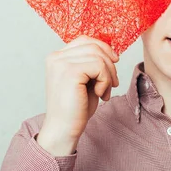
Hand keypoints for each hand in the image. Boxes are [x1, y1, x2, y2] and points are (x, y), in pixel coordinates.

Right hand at [37, 35, 118, 154]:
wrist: (64, 130)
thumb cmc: (76, 108)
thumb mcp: (86, 80)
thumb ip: (92, 63)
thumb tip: (112, 51)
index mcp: (57, 57)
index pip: (85, 40)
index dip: (104, 49)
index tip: (114, 63)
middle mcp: (56, 57)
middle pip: (94, 46)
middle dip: (110, 64)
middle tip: (113, 84)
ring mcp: (61, 63)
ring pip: (99, 56)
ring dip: (109, 75)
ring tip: (105, 91)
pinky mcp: (70, 72)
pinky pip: (99, 66)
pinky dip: (105, 80)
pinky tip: (99, 94)